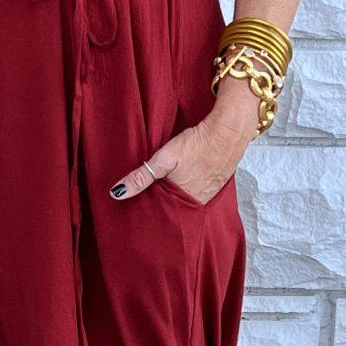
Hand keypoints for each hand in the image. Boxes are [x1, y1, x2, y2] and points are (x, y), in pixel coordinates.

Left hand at [108, 115, 242, 207]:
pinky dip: (192, 191)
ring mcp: (209, 194)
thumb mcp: (163, 158)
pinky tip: (187, 182)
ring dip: (179, 199)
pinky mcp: (217, 185)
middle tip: (152, 201)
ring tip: (168, 192)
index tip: (140, 210)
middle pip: (176, 209)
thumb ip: (141, 177)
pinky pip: (201, 194)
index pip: (162, 213)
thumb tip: (117, 193)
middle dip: (164, 206)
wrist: (227, 133)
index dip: (151, 210)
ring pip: (188, 202)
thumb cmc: (195, 144)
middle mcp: (197, 202)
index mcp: (182, 199)